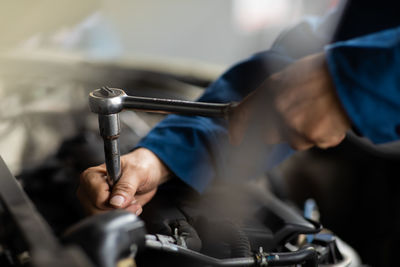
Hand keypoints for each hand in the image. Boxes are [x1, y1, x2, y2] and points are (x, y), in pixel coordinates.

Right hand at [77, 148, 170, 214]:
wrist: (148, 171)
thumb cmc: (141, 165)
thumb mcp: (137, 172)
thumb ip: (126, 186)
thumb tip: (116, 202)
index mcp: (92, 175)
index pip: (99, 198)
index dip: (117, 201)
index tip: (130, 196)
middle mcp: (89, 189)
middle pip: (98, 212)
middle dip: (120, 210)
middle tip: (133, 200)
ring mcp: (94, 201)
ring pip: (103, 219)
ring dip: (122, 213)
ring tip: (132, 202)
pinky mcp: (101, 210)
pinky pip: (108, 221)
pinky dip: (122, 217)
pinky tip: (130, 207)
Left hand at [229, 52, 350, 149]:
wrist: (354, 77)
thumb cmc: (323, 72)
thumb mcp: (289, 75)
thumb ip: (271, 95)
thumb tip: (258, 111)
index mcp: (271, 90)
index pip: (243, 114)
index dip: (237, 129)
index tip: (235, 139)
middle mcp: (280, 110)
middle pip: (267, 135)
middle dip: (278, 130)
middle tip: (297, 115)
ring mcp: (297, 126)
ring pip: (292, 141)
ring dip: (301, 133)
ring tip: (317, 113)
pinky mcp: (315, 137)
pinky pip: (313, 142)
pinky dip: (320, 135)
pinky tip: (328, 118)